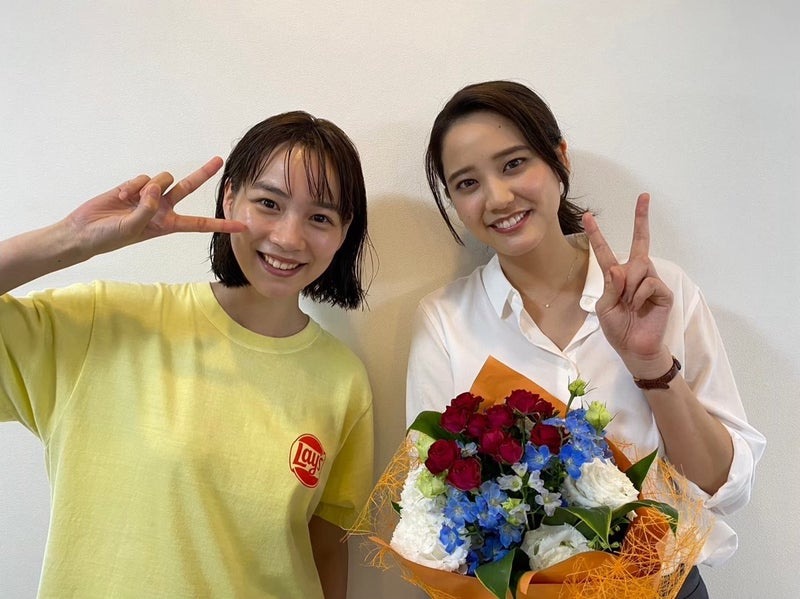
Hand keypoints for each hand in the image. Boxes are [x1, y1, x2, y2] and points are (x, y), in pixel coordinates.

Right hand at [65, 157, 245, 257]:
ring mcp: (150, 196)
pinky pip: (143, 178)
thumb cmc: (110, 236)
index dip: (221, 225)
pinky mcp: (135, 186)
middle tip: (219, 160)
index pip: (200, 224)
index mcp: (168, 225)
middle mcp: (163, 209)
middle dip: (203, 173)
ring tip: (131, 199)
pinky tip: (121, 195)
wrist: (85, 230)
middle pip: (188, 188)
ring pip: (163, 178)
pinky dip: (132, 186)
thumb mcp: (133, 228)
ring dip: (149, 186)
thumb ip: (147, 210)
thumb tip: (156, 189)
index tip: (241, 227)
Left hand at [582, 193, 673, 378]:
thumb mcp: (604, 307)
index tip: (589, 216)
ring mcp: (651, 281)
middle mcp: (635, 274)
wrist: (634, 348)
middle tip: (644, 196)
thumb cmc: (618, 328)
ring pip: (639, 266)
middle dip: (642, 218)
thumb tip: (618, 268)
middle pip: (639, 243)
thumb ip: (609, 287)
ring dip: (629, 286)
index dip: (597, 234)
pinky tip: (640, 307)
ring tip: (630, 304)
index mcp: (616, 277)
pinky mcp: (663, 292)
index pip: (605, 252)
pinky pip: (649, 283)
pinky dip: (640, 295)